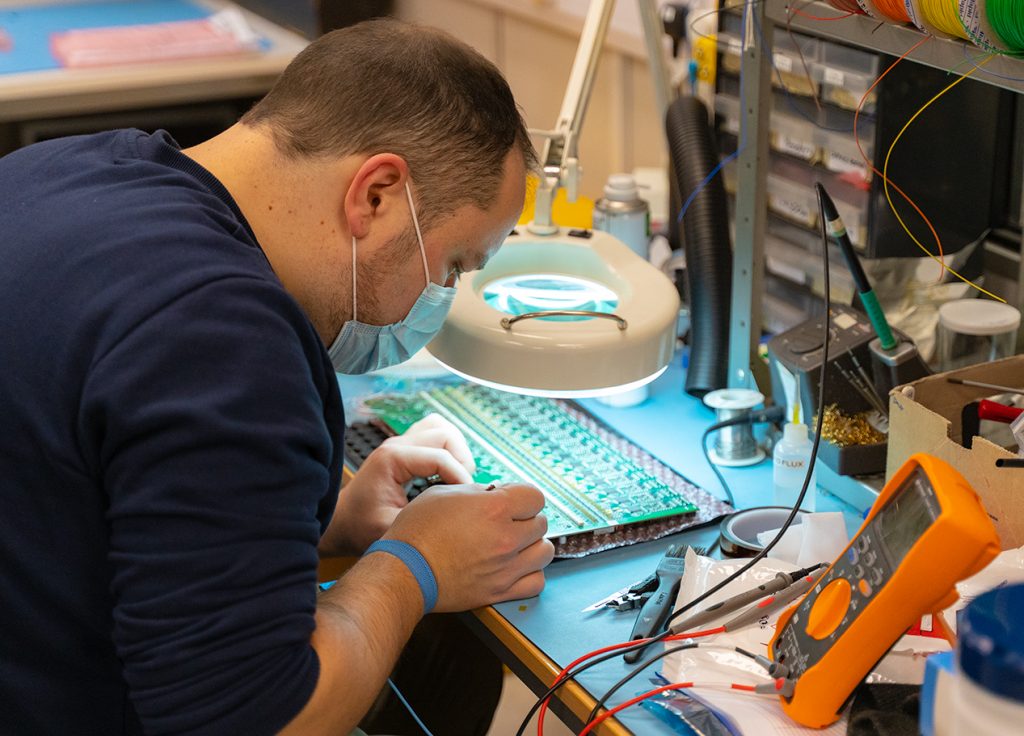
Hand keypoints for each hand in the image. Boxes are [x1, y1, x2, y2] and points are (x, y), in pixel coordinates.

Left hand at [320, 414, 474, 555]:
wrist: (340, 522)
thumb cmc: (360, 527)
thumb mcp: (391, 530)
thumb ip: (423, 521)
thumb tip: (457, 516)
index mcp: (392, 459)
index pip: (441, 457)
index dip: (460, 478)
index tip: (467, 500)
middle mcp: (397, 444)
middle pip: (446, 434)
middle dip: (462, 460)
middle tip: (463, 488)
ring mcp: (400, 443)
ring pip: (441, 427)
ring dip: (456, 449)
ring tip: (458, 476)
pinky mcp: (404, 448)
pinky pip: (433, 434)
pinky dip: (447, 448)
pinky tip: (447, 471)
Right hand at [384, 483, 554, 610]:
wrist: (404, 571)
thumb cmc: (417, 530)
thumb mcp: (444, 493)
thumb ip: (478, 491)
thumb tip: (497, 493)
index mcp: (495, 508)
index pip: (536, 496)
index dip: (523, 496)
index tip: (512, 500)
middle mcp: (506, 537)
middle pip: (541, 523)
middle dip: (526, 519)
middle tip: (508, 522)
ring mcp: (506, 567)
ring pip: (545, 552)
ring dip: (533, 546)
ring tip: (516, 544)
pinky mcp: (500, 591)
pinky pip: (536, 582)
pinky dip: (531, 574)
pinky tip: (516, 567)